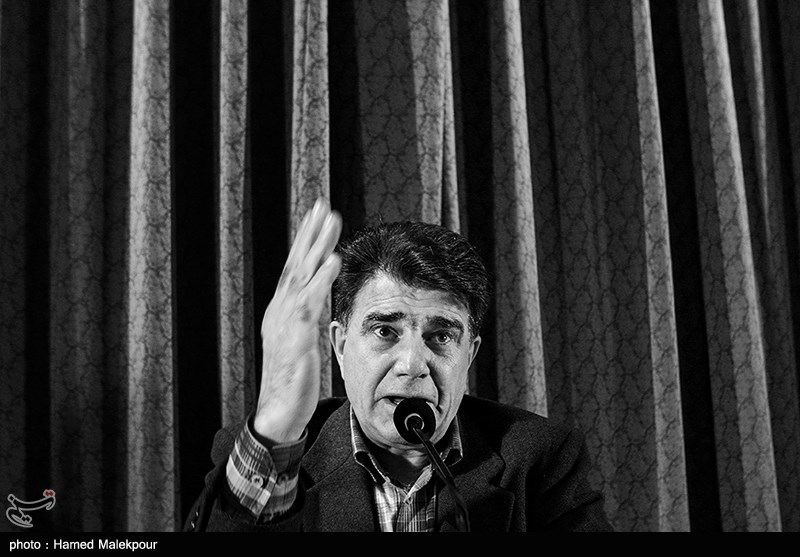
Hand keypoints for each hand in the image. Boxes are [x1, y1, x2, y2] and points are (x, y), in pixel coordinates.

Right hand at [253, 198, 341, 443]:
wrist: (279, 412)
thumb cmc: (294, 378)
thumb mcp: (302, 339)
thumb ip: (309, 314)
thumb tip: (320, 293)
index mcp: (283, 310)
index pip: (296, 267)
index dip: (306, 241)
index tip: (318, 215)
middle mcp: (281, 310)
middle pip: (297, 264)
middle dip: (310, 233)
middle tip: (322, 205)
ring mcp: (285, 323)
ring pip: (302, 276)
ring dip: (317, 247)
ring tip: (331, 222)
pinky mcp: (296, 338)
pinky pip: (309, 304)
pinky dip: (321, 280)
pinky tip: (334, 261)